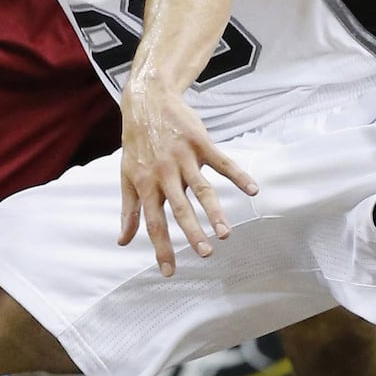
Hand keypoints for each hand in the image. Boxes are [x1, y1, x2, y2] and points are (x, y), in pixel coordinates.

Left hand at [118, 78, 257, 276]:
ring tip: (226, 233)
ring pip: (202, 189)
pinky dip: (239, 176)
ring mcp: (184, 158)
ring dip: (215, 212)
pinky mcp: (200, 144)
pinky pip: (222, 162)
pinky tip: (253, 190)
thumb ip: (128, 210)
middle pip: (179, 208)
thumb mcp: (127, 176)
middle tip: (205, 254)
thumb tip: (123, 241)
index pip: (153, 222)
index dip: (161, 248)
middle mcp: (164, 173)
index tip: (169, 272)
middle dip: (192, 232)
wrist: (148, 102)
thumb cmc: (137, 144)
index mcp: (146, 184)